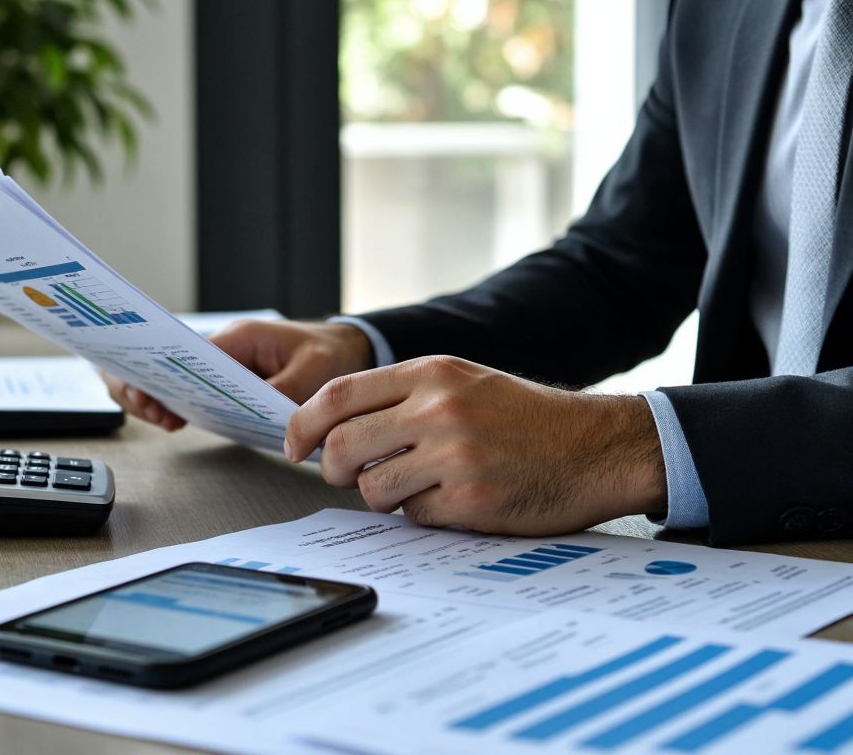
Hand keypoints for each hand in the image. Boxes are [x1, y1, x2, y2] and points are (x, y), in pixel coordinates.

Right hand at [100, 319, 374, 430]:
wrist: (347, 351)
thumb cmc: (330, 352)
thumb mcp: (316, 370)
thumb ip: (287, 393)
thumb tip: (263, 421)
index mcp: (239, 338)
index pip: (185, 352)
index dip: (163, 375)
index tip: (154, 396)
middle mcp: (224, 350)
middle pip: (166, 363)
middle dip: (147, 385)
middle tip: (151, 411)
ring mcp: (222, 368)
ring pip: (173, 381)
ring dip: (159, 399)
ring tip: (163, 420)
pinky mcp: (227, 385)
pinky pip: (192, 394)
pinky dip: (178, 407)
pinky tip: (175, 423)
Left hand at [284, 356, 666, 535]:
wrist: (596, 448)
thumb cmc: (524, 419)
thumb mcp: (462, 383)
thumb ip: (401, 397)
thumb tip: (332, 428)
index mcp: (430, 374)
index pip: (337, 395)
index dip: (302, 425)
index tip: (294, 446)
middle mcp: (438, 409)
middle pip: (341, 446)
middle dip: (333, 469)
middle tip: (346, 476)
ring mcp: (454, 455)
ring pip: (372, 488)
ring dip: (382, 496)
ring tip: (416, 486)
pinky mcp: (470, 499)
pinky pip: (414, 517)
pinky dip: (424, 515)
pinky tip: (455, 500)